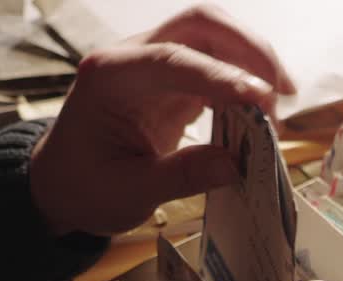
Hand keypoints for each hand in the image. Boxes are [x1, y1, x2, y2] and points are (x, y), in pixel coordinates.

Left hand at [29, 5, 296, 236]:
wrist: (62, 184)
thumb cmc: (85, 187)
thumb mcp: (128, 193)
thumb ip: (181, 176)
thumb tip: (235, 164)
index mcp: (110, 77)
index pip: (173, 61)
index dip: (221, 76)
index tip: (261, 98)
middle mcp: (132, 57)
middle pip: (199, 25)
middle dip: (247, 49)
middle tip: (281, 91)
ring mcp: (153, 63)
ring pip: (212, 37)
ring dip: (251, 61)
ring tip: (278, 102)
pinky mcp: (172, 79)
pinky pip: (215, 65)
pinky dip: (242, 80)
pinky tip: (261, 109)